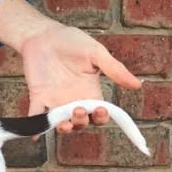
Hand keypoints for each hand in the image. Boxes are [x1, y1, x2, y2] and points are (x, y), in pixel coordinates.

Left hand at [20, 23, 140, 133]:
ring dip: (64, 128)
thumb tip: (137, 85)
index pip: (99, 113)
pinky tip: (34, 137)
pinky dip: (34, 127)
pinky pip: (36, 116)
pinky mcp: (38, 97)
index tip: (100, 110)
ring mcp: (55, 100)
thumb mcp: (96, 53)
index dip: (101, 117)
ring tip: (64, 124)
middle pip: (81, 122)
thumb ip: (114, 69)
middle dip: (82, 122)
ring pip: (61, 123)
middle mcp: (74, 100)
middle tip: (78, 110)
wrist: (44, 35)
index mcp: (90, 91)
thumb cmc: (71, 41)